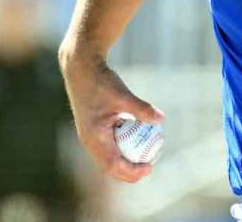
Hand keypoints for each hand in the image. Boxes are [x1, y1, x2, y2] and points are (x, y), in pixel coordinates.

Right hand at [59, 50, 163, 182]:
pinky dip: (121, 149)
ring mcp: (89, 136)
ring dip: (125, 162)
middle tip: (149, 167)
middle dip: (129, 172)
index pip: (113, 165)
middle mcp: (89, 141)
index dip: (131, 171)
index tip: (149, 168)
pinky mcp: (92, 130)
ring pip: (107, 159)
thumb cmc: (101, 81)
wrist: (81, 69)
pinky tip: (137, 140)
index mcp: (94, 137)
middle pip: (109, 168)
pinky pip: (107, 147)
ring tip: (146, 158)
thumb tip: (160, 119)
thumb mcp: (122, 95)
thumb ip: (141, 108)